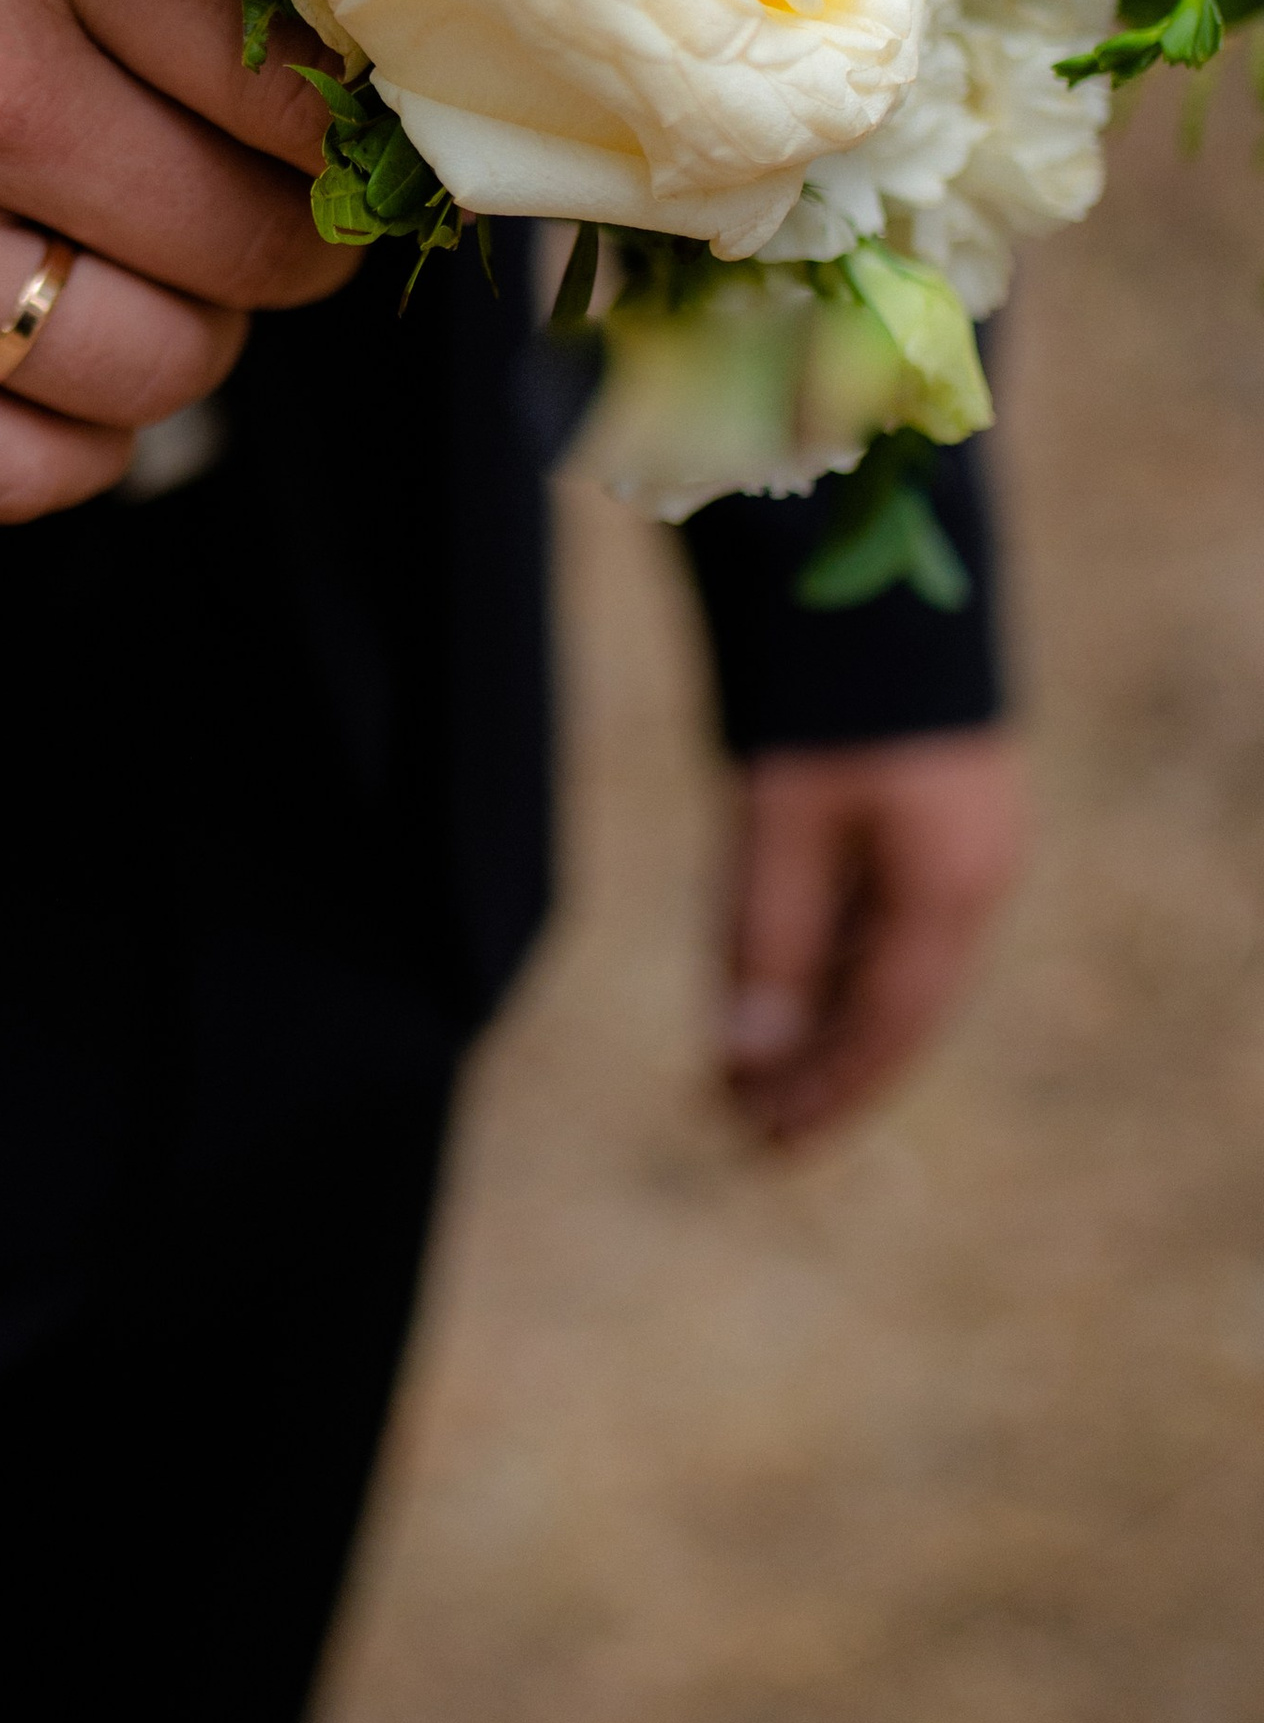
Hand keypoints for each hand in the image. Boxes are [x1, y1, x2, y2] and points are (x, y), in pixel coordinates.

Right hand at [0, 0, 355, 521]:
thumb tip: (352, 50)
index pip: (295, 88)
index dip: (342, 127)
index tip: (333, 131)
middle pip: (250, 245)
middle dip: (286, 244)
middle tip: (263, 214)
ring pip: (161, 371)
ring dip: (190, 343)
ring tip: (151, 281)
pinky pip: (30, 472)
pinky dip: (82, 444)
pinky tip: (67, 372)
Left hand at [719, 730, 1027, 1146]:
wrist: (882, 581)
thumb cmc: (827, 692)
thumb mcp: (782, 821)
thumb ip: (768, 939)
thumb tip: (749, 1058)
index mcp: (951, 890)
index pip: (888, 1025)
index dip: (828, 1090)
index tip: (764, 1141)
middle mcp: (974, 879)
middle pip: (896, 1007)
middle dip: (823, 1074)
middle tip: (750, 1135)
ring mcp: (966, 844)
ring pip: (891, 964)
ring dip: (824, 1022)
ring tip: (752, 1077)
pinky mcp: (941, 812)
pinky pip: (890, 916)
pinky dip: (837, 963)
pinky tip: (788, 992)